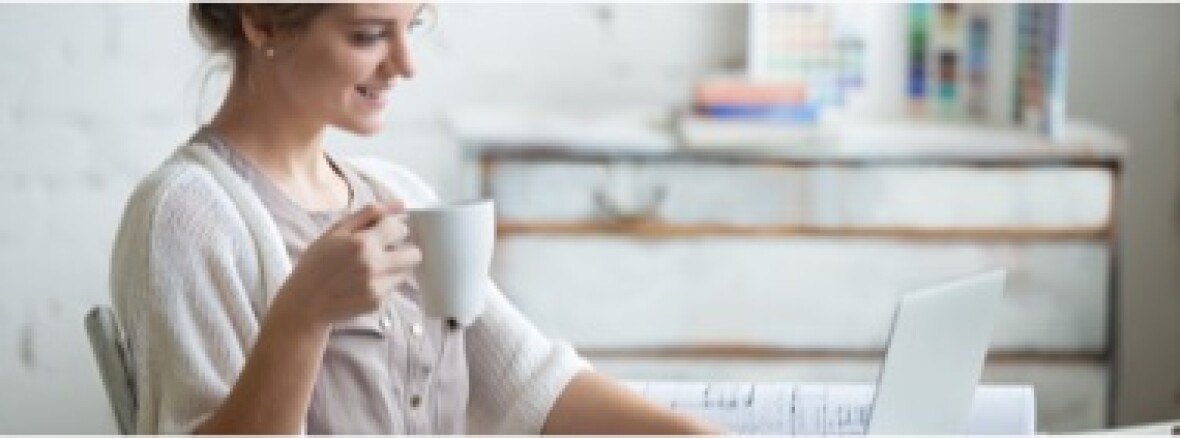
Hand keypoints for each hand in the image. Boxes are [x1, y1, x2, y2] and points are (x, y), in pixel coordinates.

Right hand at [273, 200, 421, 324]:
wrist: (304, 304)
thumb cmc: (316, 263)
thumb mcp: (336, 231)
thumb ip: (370, 214)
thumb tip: (401, 204)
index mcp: (362, 243)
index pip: (401, 228)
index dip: (394, 229)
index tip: (385, 233)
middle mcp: (373, 266)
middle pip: (415, 254)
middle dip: (404, 249)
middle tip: (387, 250)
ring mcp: (377, 287)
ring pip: (405, 272)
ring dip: (394, 267)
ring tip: (370, 268)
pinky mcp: (378, 304)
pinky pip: (393, 288)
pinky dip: (383, 284)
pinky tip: (363, 284)